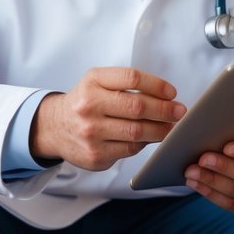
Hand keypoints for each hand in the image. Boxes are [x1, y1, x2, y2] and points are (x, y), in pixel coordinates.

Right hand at [31, 67, 185, 170]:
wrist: (53, 127)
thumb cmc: (85, 102)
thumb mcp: (98, 82)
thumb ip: (127, 84)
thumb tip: (166, 97)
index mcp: (92, 82)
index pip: (132, 78)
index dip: (157, 85)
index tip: (172, 92)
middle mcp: (89, 106)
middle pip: (137, 106)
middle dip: (165, 110)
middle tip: (180, 111)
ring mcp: (91, 133)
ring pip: (137, 131)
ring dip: (161, 129)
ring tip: (171, 126)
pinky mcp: (95, 155)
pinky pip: (130, 148)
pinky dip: (144, 142)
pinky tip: (150, 137)